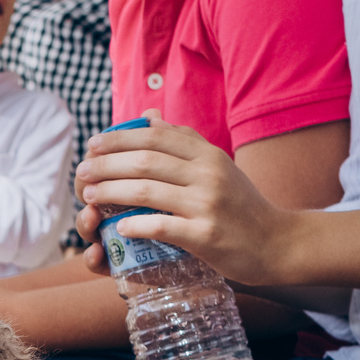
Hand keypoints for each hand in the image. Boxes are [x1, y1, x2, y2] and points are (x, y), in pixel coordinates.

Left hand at [72, 114, 290, 283]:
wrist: (277, 243)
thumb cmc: (241, 205)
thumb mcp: (218, 165)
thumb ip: (185, 142)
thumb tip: (149, 116)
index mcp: (207, 154)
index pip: (155, 136)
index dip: (119, 138)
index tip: (92, 144)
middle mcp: (207, 174)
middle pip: (145, 160)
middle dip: (106, 165)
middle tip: (82, 172)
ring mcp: (207, 204)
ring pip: (147, 191)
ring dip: (111, 192)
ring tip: (90, 196)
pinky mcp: (206, 236)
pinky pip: (163, 226)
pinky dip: (136, 225)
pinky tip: (118, 228)